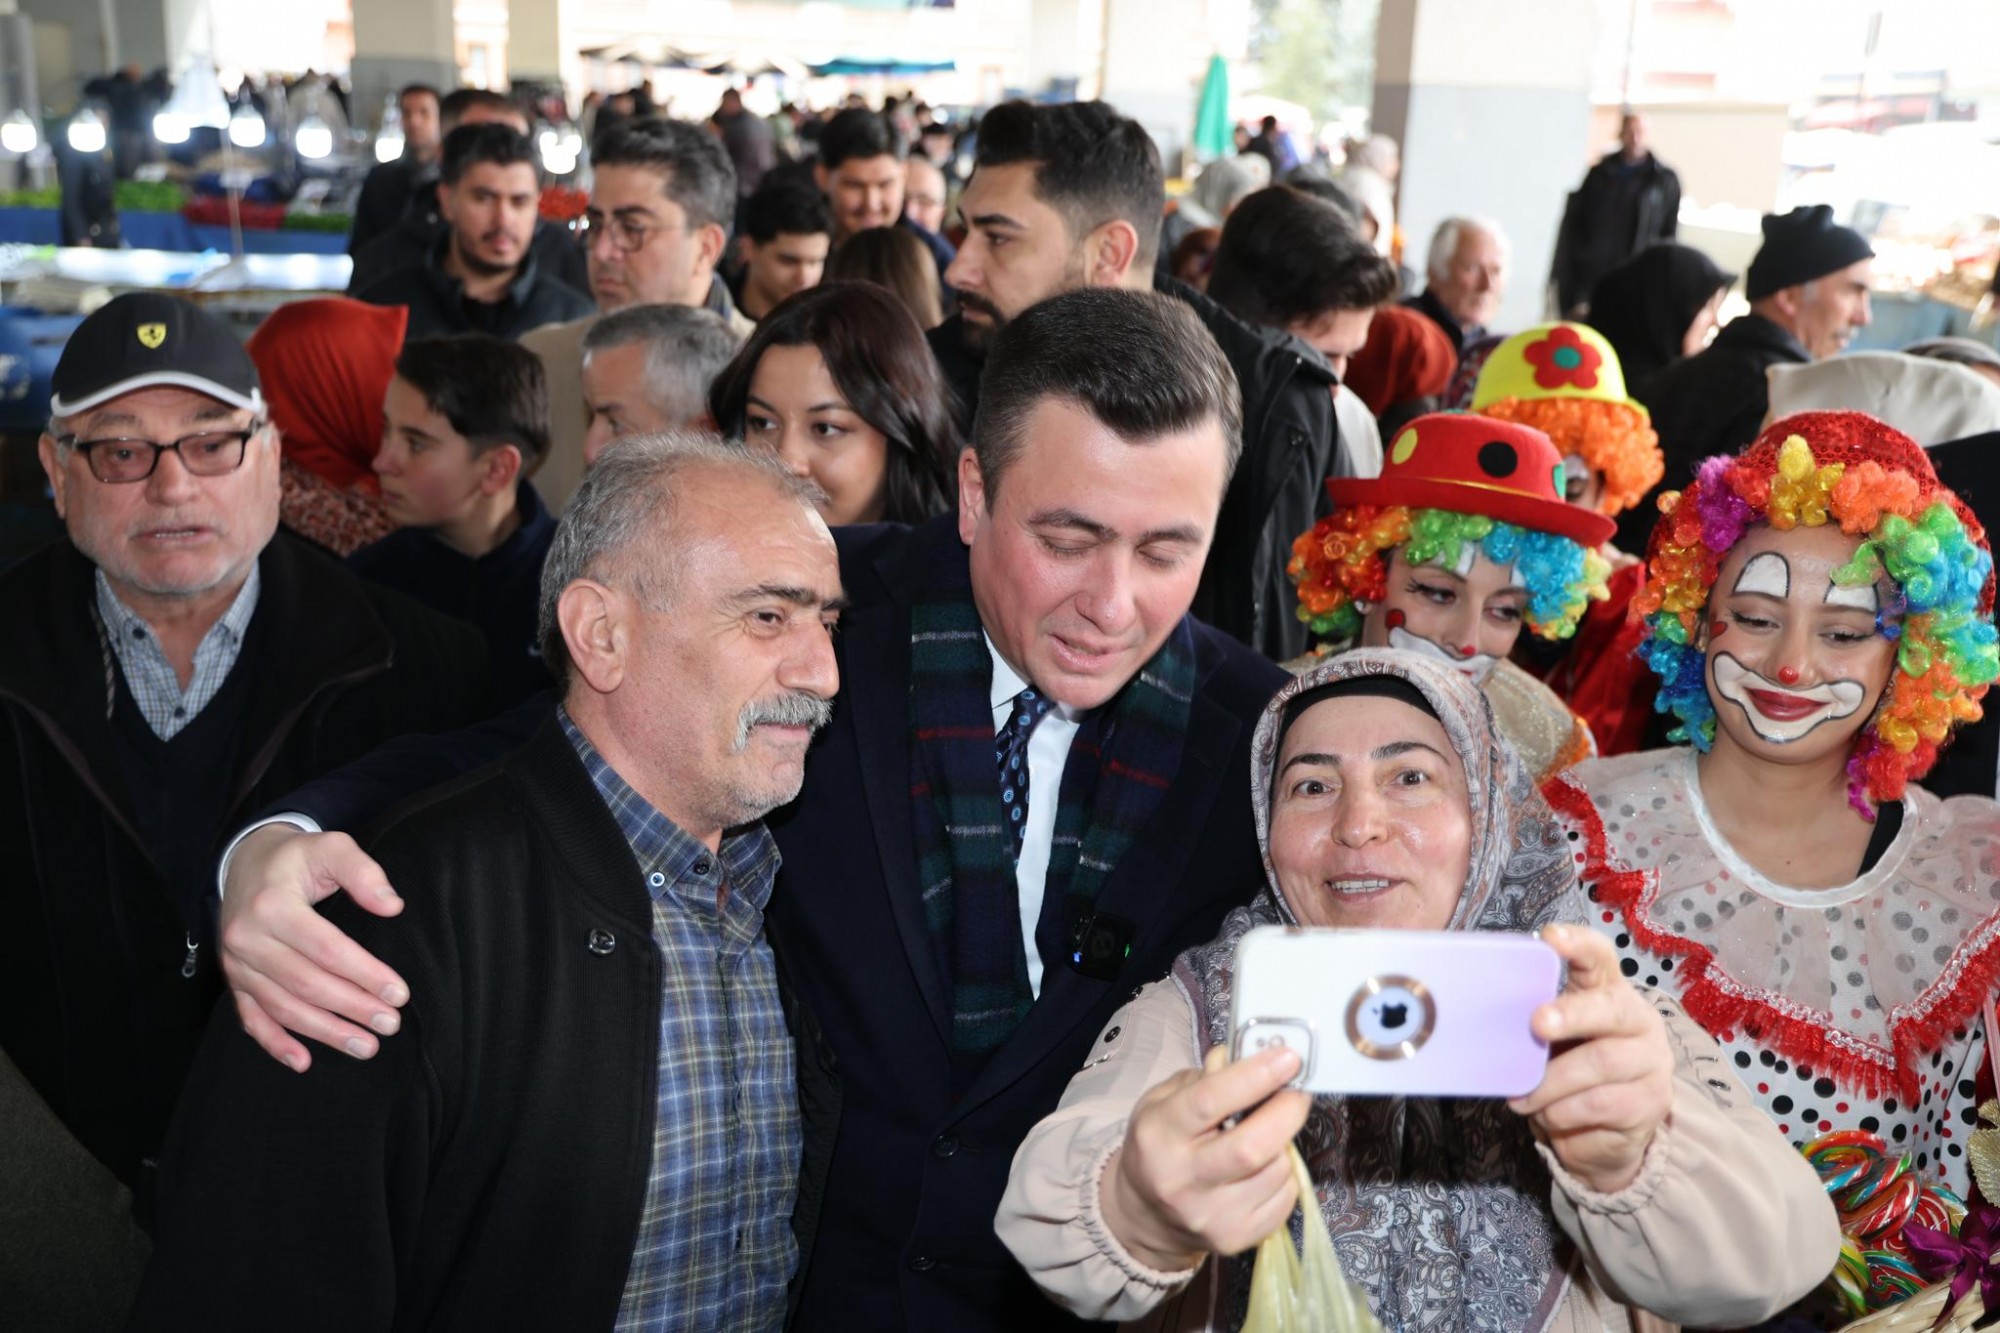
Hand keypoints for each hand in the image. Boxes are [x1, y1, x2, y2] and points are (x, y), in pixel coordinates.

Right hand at [218, 825, 407, 1071]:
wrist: (246, 861)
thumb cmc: (297, 858)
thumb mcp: (331, 846)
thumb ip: (363, 872)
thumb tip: (392, 906)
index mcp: (273, 906)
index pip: (326, 949)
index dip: (364, 974)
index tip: (399, 994)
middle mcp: (248, 938)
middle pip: (306, 984)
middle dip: (352, 1008)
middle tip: (390, 1025)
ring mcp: (237, 963)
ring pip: (282, 1007)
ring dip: (324, 1032)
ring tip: (365, 1046)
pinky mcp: (234, 979)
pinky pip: (251, 1018)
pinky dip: (275, 1043)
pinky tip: (303, 1061)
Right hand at [1100, 1044, 1311, 1271]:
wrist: (1146, 1215)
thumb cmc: (1161, 1145)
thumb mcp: (1164, 1100)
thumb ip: (1206, 1078)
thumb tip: (1252, 1057)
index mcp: (1160, 1134)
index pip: (1209, 1101)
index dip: (1254, 1077)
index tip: (1287, 1058)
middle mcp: (1183, 1180)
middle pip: (1251, 1147)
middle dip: (1287, 1111)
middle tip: (1297, 1091)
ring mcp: (1211, 1216)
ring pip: (1276, 1171)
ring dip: (1284, 1144)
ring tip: (1267, 1135)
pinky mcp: (1235, 1240)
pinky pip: (1285, 1199)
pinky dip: (1284, 1176)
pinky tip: (1264, 1169)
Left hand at [1509, 923, 1673, 1193]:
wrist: (1614, 1126)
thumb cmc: (1574, 1064)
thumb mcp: (1556, 1036)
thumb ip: (1534, 1019)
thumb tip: (1481, 1018)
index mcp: (1610, 992)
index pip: (1600, 957)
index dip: (1578, 944)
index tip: (1550, 937)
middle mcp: (1639, 1023)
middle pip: (1609, 1012)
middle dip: (1571, 1016)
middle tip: (1536, 1024)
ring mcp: (1651, 1065)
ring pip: (1598, 1068)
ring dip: (1550, 1088)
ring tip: (1522, 1100)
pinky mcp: (1649, 1108)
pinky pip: (1597, 1112)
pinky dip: (1562, 1118)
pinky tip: (1549, 1117)